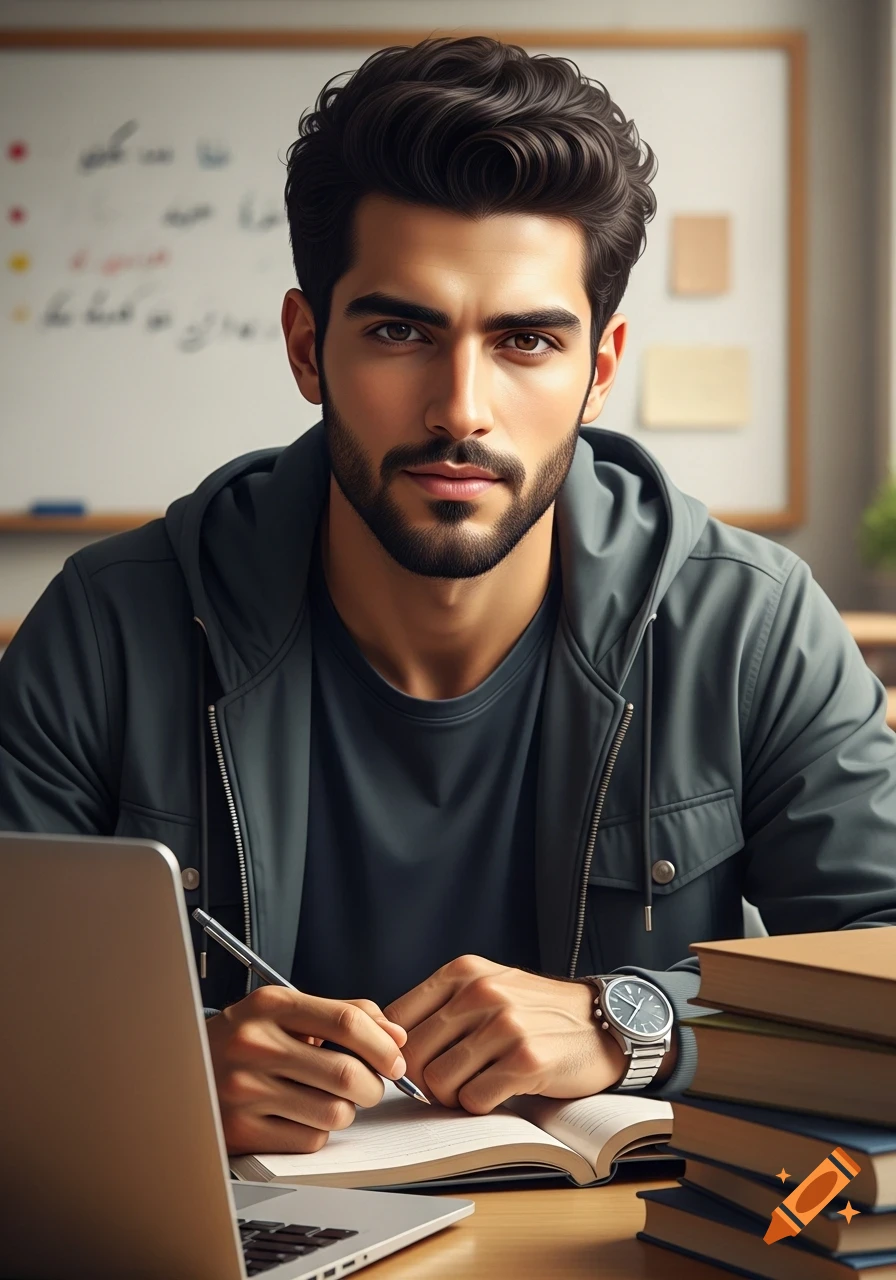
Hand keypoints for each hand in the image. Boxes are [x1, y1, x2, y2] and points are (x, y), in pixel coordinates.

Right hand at [205, 988, 407, 1154]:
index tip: (395, 1060)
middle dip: (373, 1085)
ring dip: (346, 1111)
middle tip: (369, 1085)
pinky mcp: (240, 1132)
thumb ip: (343, 1014)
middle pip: (347, 1073)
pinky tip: (298, 1116)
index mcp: (270, 1005)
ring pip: (334, 1112)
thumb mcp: (285, 1011)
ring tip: (328, 1099)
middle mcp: (254, 1044)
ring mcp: (244, 1090)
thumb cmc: (244, 1040)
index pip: (347, 1021)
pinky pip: (309, 1141)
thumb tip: (395, 1035)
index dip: (383, 1045)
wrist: (180, 1069)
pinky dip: (317, 1133)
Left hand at [383, 955, 627, 1113]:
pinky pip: (474, 1100)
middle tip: (448, 1084)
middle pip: (413, 1055)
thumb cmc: (536, 1012)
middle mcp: (481, 992)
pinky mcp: (526, 1060)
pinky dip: (479, 1105)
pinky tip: (498, 1092)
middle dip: (423, 1080)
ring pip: (438, 1083)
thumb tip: (390, 1044)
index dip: (398, 1051)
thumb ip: (442, 1005)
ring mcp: (504, 1025)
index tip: (415, 1065)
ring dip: (452, 1096)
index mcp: (463, 971)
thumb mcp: (487, 985)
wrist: (602, 1023)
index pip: (396, 1017)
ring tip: (476, 1086)